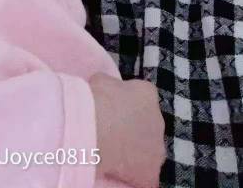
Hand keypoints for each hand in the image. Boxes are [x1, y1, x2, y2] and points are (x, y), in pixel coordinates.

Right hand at [90, 73, 164, 187]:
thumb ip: (110, 85)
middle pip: (148, 124)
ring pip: (149, 150)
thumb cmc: (97, 100)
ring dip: (136, 151)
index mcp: (147, 93)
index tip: (114, 108)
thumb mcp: (100, 80)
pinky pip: (145, 175)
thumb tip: (107, 89)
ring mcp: (157, 148)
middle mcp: (159, 120)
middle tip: (113, 131)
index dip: (128, 103)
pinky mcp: (151, 173)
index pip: (143, 96)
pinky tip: (119, 172)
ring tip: (114, 152)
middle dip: (134, 127)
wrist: (96, 128)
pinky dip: (134, 175)